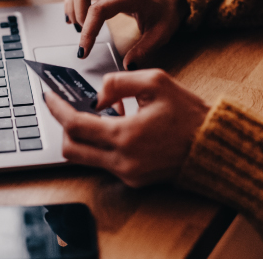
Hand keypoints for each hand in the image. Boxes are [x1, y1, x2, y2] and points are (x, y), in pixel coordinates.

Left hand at [44, 69, 209, 186]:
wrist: (214, 147)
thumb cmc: (189, 114)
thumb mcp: (156, 82)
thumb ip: (119, 82)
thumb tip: (97, 96)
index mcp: (126, 136)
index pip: (75, 125)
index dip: (57, 109)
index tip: (48, 96)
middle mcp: (122, 160)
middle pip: (71, 149)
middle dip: (64, 127)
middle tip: (68, 108)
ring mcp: (127, 174)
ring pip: (85, 158)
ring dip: (84, 136)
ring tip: (101, 114)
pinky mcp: (134, 180)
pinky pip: (104, 163)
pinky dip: (102, 144)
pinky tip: (118, 127)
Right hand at [64, 0, 185, 69]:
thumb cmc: (166, 13)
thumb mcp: (161, 34)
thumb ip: (144, 50)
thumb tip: (127, 66)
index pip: (99, 9)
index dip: (88, 31)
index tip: (84, 51)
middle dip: (76, 13)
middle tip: (83, 32)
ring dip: (73, 6)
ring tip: (79, 26)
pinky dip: (74, 1)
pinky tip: (77, 17)